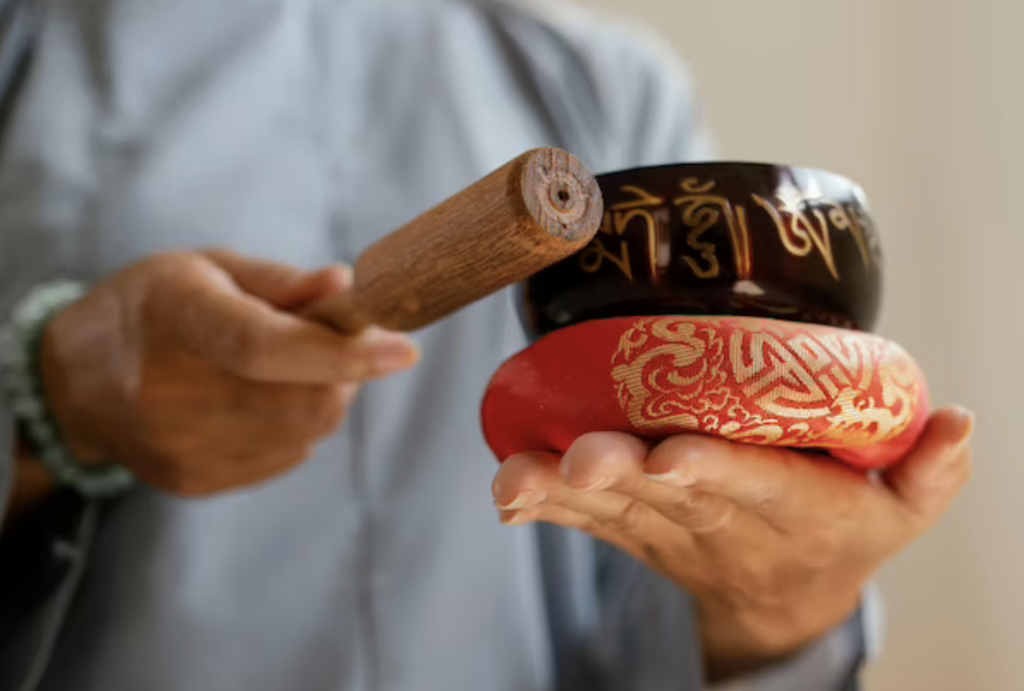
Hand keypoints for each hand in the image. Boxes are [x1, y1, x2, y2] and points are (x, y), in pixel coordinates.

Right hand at [39, 249, 419, 496]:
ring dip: (323, 397)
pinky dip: (295, 425)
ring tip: (287, 368)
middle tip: (336, 344)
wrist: (73, 381)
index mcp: (177, 316)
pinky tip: (260, 400)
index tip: (404, 350)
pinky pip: (284, 456)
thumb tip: (349, 288)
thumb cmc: (151, 308)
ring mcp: (178, 446)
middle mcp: (169, 390)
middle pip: (302, 401)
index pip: (265, 346)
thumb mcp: (208, 268)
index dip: (340, 352)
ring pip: (304, 433)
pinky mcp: (190, 481)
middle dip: (345, 374)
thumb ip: (283, 282)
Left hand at [492, 407, 972, 680]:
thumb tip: (959, 417)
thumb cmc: (841, 531)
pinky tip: (508, 487)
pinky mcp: (633, 530)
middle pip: (669, 498)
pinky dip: (544, 505)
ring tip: (519, 477)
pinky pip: (586, 522)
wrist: (781, 600)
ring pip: (613, 511)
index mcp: (792, 508)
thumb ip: (929, 469)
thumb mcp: (901, 510)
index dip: (716, 470)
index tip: (675, 454)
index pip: (755, 486)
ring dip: (562, 492)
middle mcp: (721, 522)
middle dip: (625, 476)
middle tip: (584, 457)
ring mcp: (670, 531)